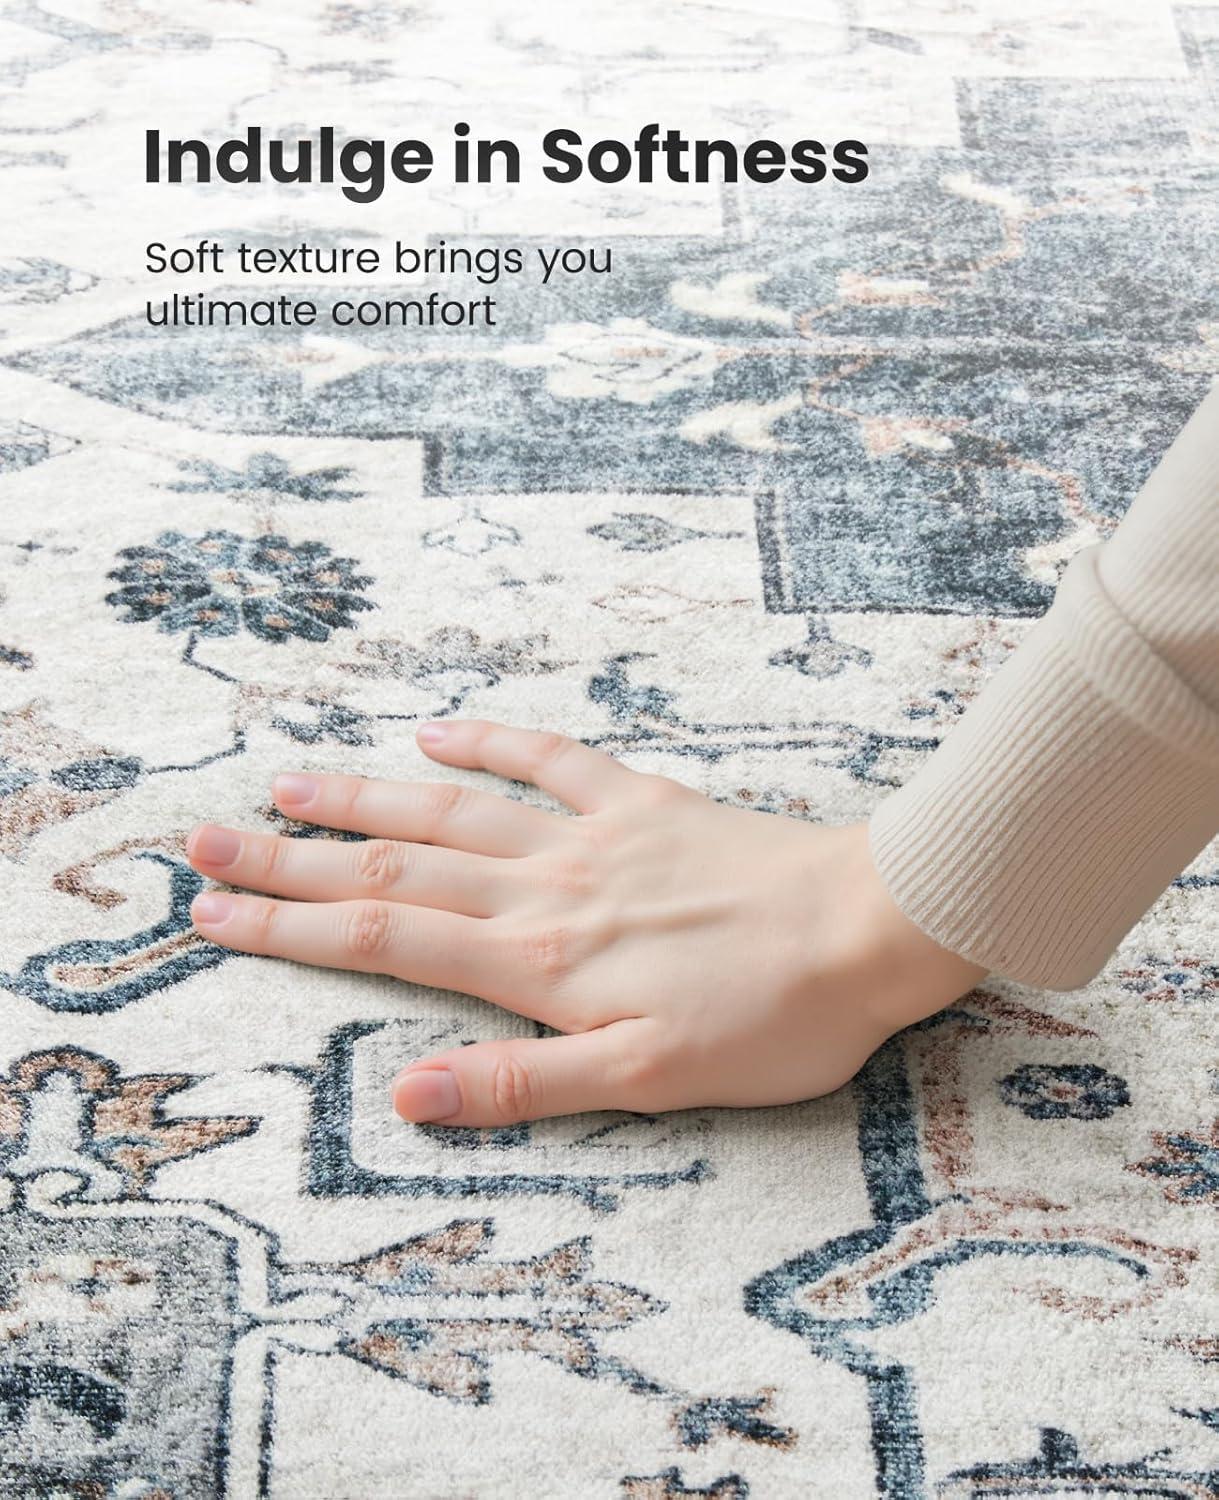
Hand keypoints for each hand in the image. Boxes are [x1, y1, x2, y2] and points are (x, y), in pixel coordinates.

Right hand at [187, 721, 984, 1126]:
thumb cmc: (770, 1017)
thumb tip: (407, 1092)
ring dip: (362, 797)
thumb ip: (524, 1082)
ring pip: (452, 811)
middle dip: (292, 861)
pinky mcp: (643, 803)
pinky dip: (492, 743)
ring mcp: (592, 836)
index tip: (212, 914)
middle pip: (393, 869)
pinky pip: (553, 761)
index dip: (291, 928)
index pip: (385, 941)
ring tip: (286, 784)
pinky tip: (440, 732)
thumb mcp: (648, 1080)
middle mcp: (545, 886)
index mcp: (539, 961)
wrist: (867, 926)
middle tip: (204, 841)